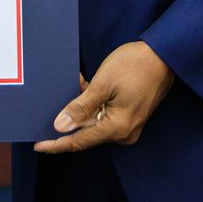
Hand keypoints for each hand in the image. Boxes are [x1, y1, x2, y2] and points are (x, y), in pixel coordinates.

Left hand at [34, 41, 174, 153]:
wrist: (163, 55)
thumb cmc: (134, 66)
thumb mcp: (102, 84)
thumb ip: (80, 108)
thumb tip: (60, 127)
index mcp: (117, 128)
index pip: (79, 142)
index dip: (57, 144)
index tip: (38, 145)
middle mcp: (124, 133)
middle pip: (87, 133)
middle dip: (70, 118)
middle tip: (52, 102)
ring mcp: (130, 125)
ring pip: (95, 122)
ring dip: (82, 107)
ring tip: (77, 84)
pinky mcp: (131, 116)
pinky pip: (105, 116)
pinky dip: (93, 104)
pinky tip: (86, 85)